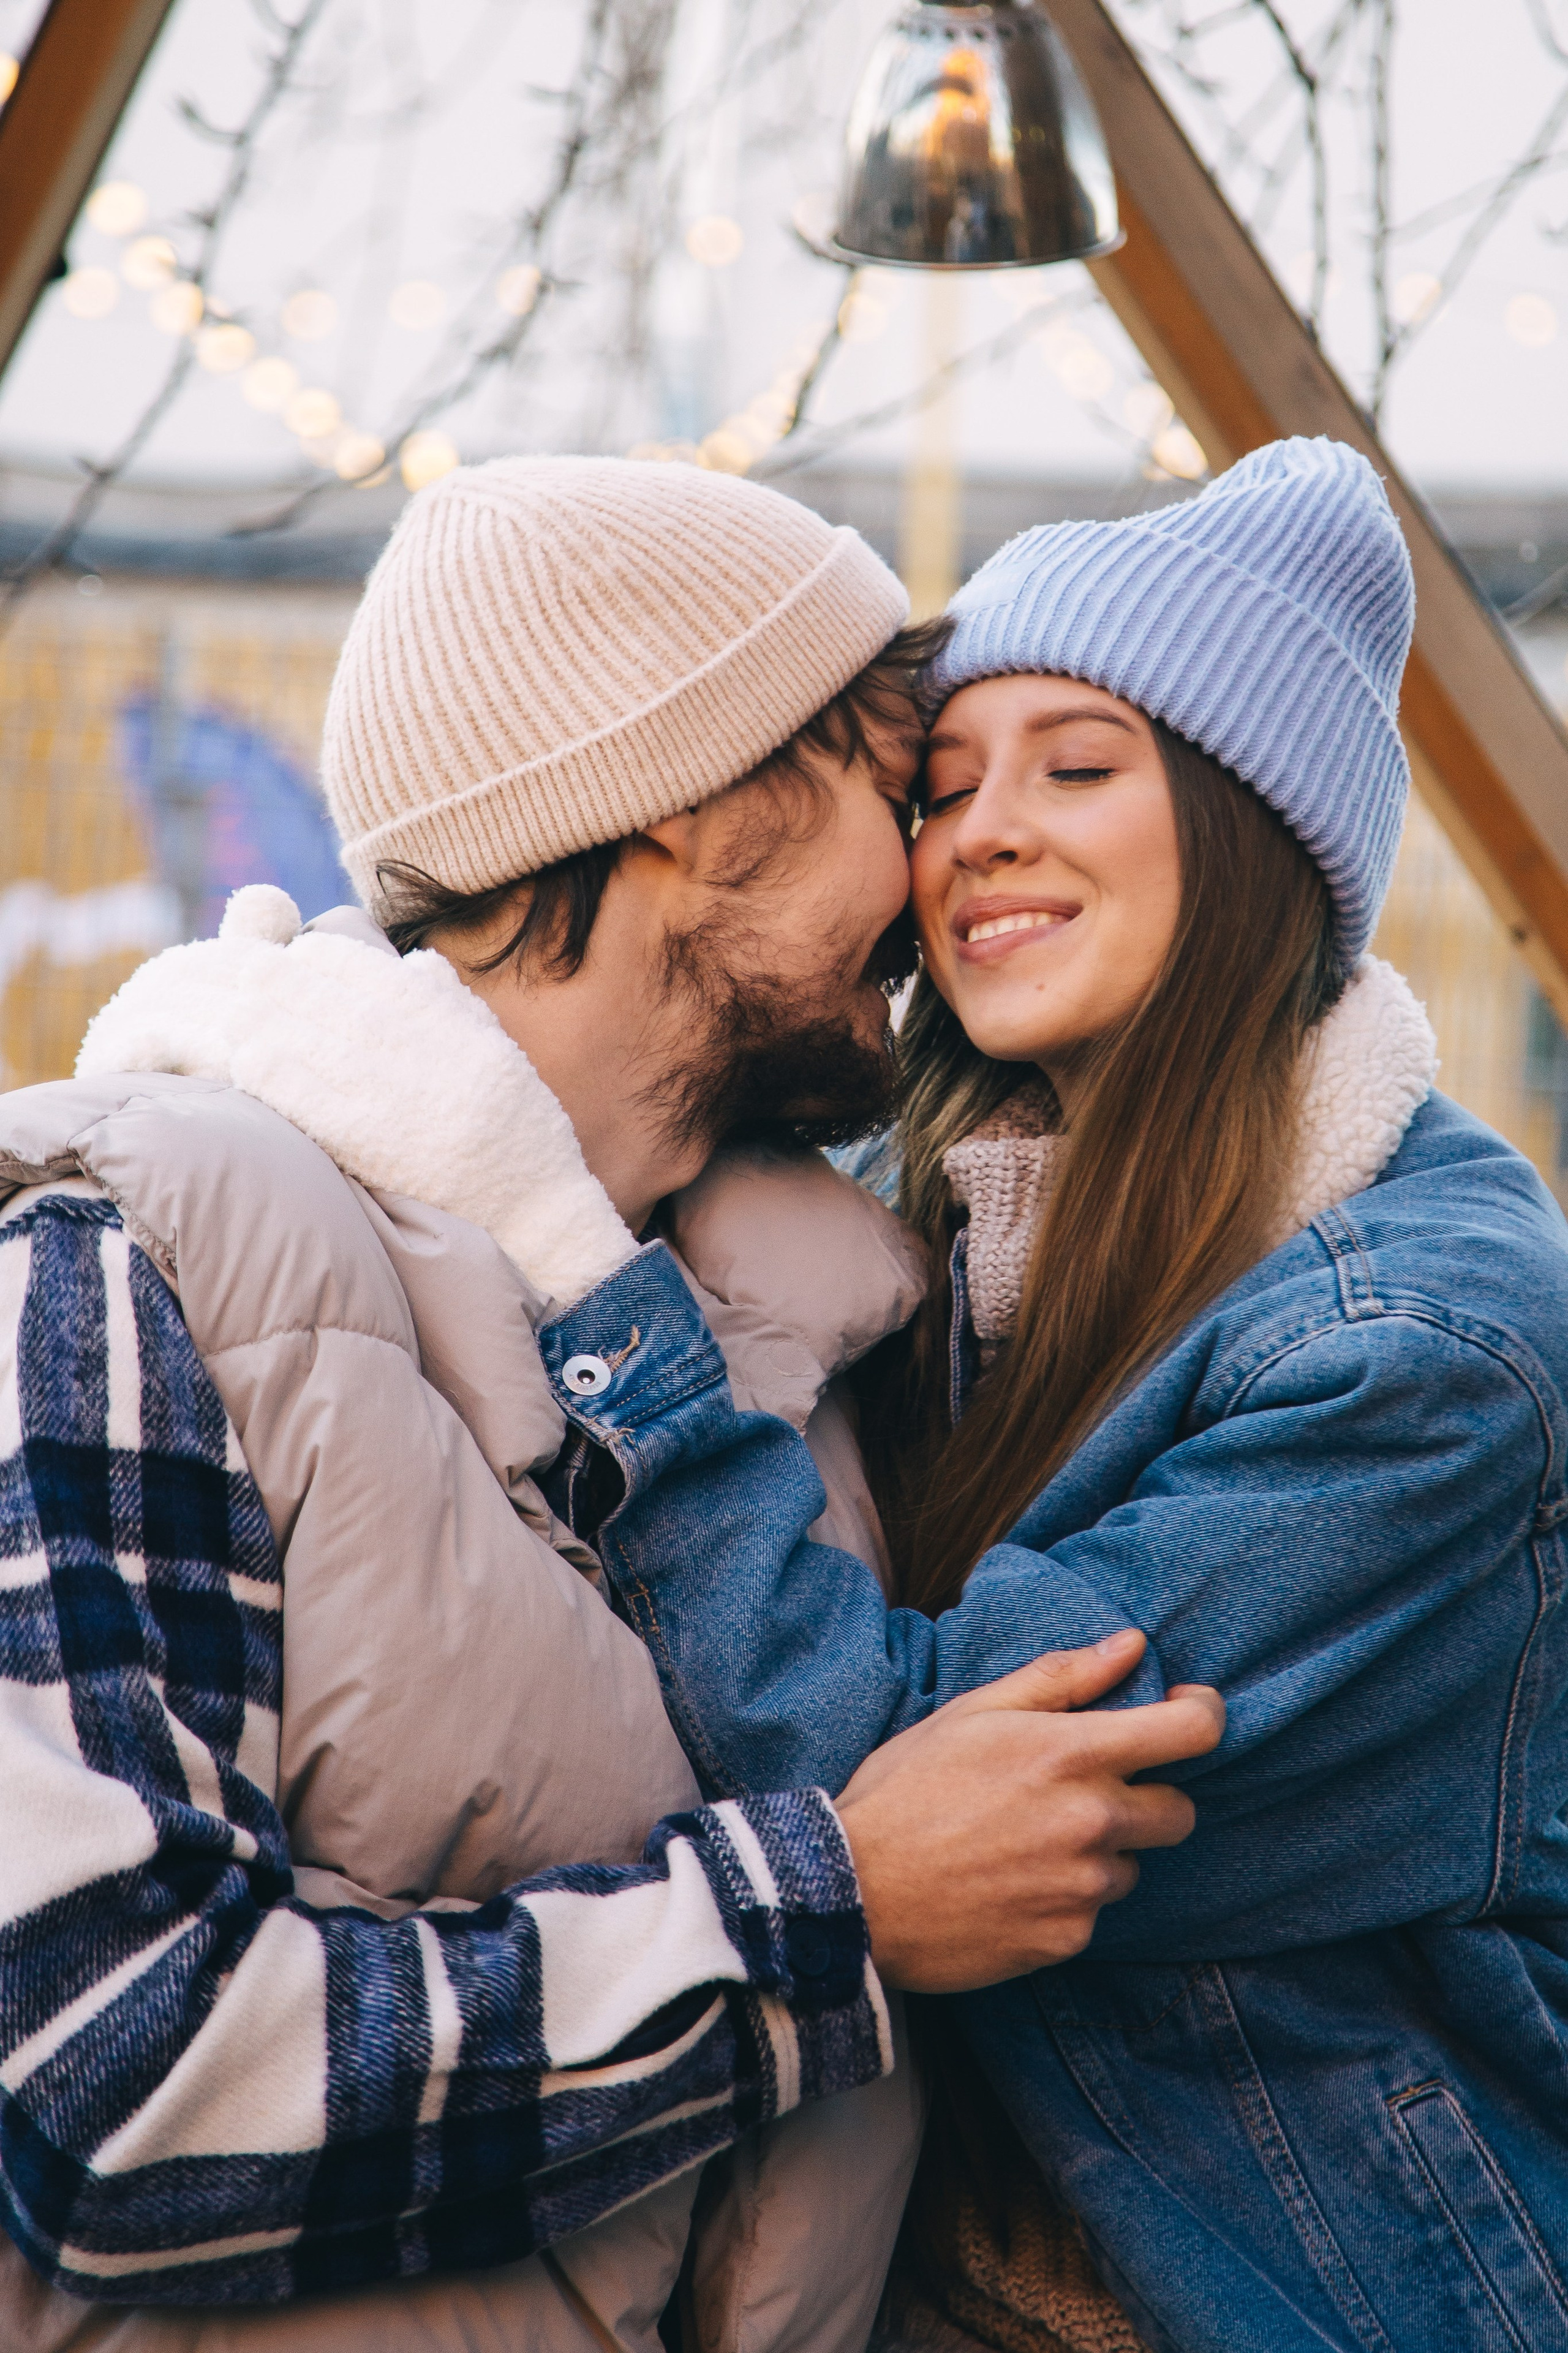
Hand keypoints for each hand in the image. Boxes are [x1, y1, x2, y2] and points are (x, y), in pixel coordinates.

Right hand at [833, 1629, 1222, 1992]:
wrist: (853, 1892)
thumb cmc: (906, 1790)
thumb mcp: (973, 1713)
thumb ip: (1061, 1678)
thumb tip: (1131, 1645)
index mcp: (1071, 1755)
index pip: (1190, 1735)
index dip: (1203, 1717)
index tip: (1186, 1714)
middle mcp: (1091, 1821)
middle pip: (1179, 1811)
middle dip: (1150, 1795)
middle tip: (1090, 1790)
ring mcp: (1083, 1887)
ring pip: (1131, 1864)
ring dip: (1099, 1851)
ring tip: (1026, 1842)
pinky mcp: (1066, 1939)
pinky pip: (1092, 1912)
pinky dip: (1065, 1897)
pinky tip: (1010, 1884)